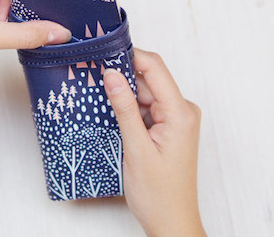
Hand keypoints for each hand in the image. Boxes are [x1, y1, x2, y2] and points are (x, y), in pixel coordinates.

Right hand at [103, 49, 204, 236]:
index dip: (129, 55)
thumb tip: (112, 74)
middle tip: (91, 75)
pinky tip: (110, 114)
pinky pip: (146, 108)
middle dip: (122, 76)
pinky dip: (129, 109)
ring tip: (96, 97)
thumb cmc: (158, 194)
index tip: (102, 53)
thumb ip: (125, 108)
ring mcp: (176, 119)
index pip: (155, 67)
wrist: (171, 222)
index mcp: (180, 112)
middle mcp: (182, 111)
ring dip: (123, 95)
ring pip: (145, 93)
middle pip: (149, 78)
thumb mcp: (136, 149)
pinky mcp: (168, 128)